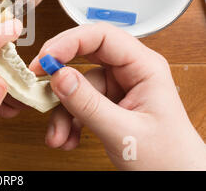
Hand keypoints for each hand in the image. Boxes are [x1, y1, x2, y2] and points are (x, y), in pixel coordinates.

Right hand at [29, 22, 205, 169]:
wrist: (176, 180)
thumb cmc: (169, 159)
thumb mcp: (125, 132)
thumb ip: (88, 104)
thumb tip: (58, 76)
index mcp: (144, 66)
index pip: (102, 37)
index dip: (69, 42)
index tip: (46, 59)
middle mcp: (129, 72)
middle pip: (84, 55)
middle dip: (59, 71)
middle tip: (37, 79)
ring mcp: (116, 88)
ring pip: (76, 85)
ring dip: (61, 110)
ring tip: (58, 134)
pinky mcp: (107, 103)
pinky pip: (78, 103)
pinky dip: (67, 121)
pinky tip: (67, 138)